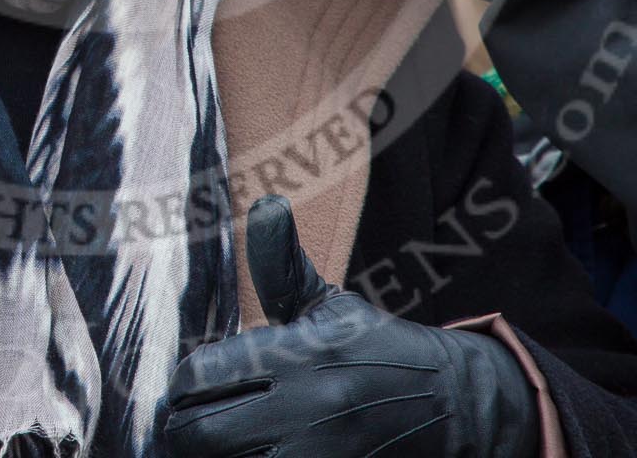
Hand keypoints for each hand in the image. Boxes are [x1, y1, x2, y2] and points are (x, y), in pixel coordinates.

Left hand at [162, 196, 539, 457]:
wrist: (451, 404)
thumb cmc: (376, 349)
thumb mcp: (329, 304)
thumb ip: (281, 264)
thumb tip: (265, 203)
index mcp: (297, 354)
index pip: (198, 376)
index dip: (185, 382)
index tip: (193, 384)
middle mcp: (304, 407)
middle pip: (197, 432)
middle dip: (185, 426)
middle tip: (192, 419)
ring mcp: (315, 453)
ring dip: (215, 452)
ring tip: (220, 438)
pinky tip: (251, 453)